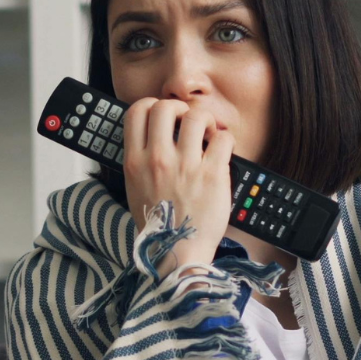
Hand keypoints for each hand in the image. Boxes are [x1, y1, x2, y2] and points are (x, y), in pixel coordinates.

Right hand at [121, 97, 233, 275]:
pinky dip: (225, 139)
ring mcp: (186, 166)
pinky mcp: (212, 174)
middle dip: (179, 108)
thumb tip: (150, 136)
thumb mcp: (135, 189)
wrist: (177, 254)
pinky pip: (223, 138)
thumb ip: (140, 160)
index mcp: (135, 162)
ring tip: (207, 135)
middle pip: (165, 106)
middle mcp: (158, 160)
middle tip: (187, 122)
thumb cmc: (158, 225)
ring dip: (205, 121)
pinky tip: (220, 151)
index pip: (136, 111)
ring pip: (196, 116)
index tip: (163, 116)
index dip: (151, 105)